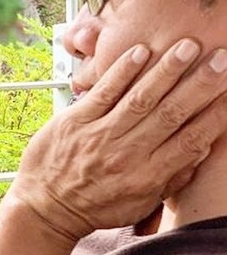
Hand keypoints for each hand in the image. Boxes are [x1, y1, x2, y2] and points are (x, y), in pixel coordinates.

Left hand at [8, 39, 226, 241]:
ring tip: (186, 48)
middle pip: (171, 114)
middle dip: (200, 85)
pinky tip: (140, 52)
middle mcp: (128, 153)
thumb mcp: (140, 204)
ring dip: (166, 71)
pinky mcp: (75, 120)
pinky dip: (122, 71)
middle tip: (222, 59)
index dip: (215, 115)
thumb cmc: (94, 205)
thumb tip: (200, 150)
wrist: (45, 207)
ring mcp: (100, 134)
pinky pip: (104, 92)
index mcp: (148, 176)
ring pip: (140, 98)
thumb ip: (170, 177)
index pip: (191, 141)